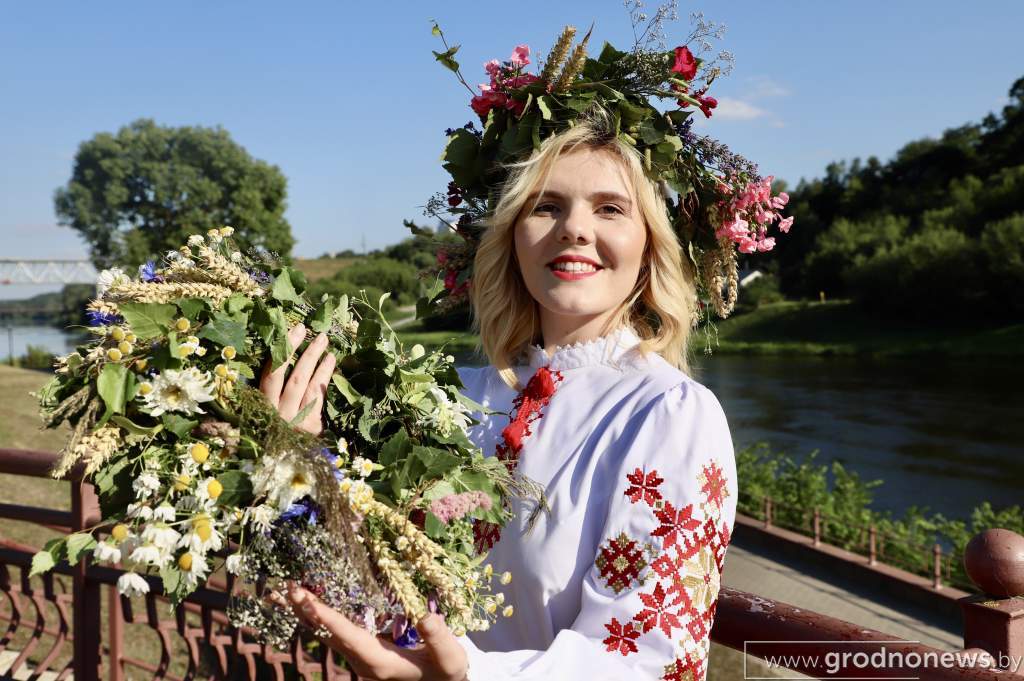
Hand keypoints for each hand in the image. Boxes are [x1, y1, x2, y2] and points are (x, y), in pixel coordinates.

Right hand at [259, 323, 335, 435]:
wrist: (284, 465)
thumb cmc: (273, 432)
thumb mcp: (262, 412)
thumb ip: (269, 390)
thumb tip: (279, 355)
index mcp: (261, 405)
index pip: (271, 373)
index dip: (283, 350)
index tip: (295, 330)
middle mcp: (277, 413)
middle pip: (293, 377)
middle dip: (306, 353)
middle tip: (319, 334)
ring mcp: (296, 421)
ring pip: (308, 386)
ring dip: (318, 363)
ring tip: (326, 345)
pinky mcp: (311, 427)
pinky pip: (319, 399)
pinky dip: (325, 381)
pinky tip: (331, 366)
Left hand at [277, 585, 468, 680]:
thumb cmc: (446, 671)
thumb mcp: (450, 658)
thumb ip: (438, 638)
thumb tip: (424, 615)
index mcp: (379, 662)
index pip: (348, 636)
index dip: (325, 616)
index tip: (304, 599)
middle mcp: (363, 661)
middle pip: (327, 634)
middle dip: (304, 610)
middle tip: (283, 588)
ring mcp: (360, 657)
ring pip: (326, 633)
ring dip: (306, 612)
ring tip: (285, 592)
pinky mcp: (362, 650)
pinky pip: (335, 631)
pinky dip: (320, 614)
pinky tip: (311, 601)